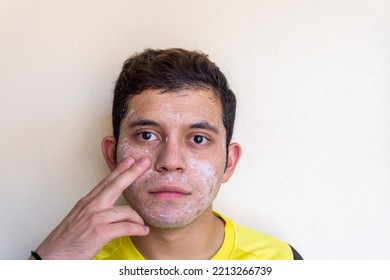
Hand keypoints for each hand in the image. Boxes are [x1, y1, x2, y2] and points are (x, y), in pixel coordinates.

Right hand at [32, 157, 150, 259]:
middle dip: (133, 172)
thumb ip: (93, 211)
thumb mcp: (78, 219)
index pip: (106, 182)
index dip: (119, 170)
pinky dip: (137, 229)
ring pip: (126, 210)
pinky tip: (143, 231)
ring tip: (143, 224)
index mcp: (86, 202)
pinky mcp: (100, 231)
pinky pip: (126, 227)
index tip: (130, 160)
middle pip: (116, 184)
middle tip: (145, 162)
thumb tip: (109, 209)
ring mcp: (95, 217)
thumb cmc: (65, 242)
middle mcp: (91, 206)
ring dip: (138, 218)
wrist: (50, 258)